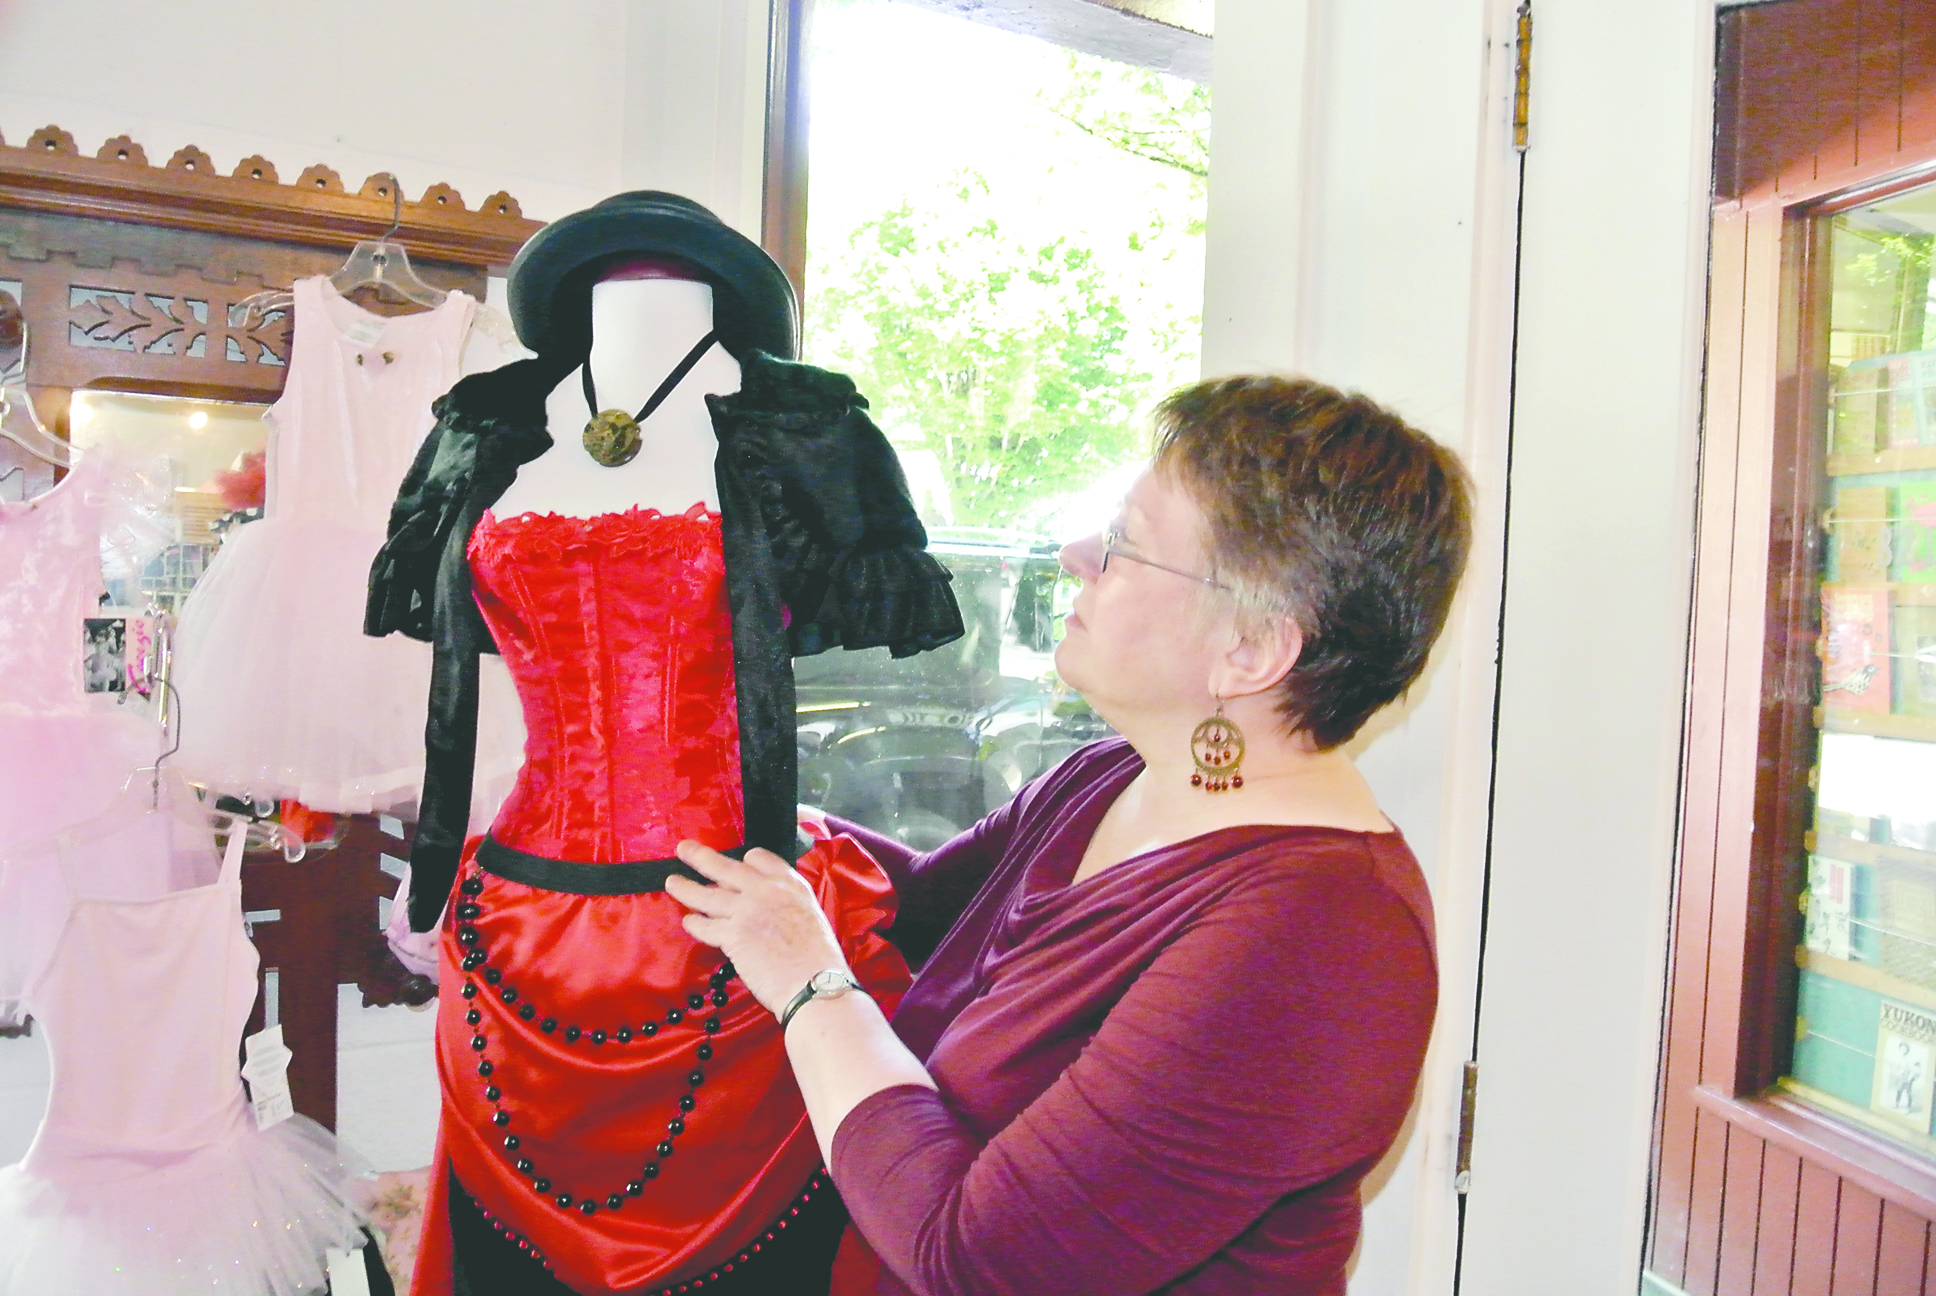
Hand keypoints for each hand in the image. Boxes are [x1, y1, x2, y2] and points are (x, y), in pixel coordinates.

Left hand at [666, 841, 850, 1018]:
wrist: (814, 982)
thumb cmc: (819, 958)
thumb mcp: (810, 914)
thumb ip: (785, 904)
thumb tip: (768, 910)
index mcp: (790, 883)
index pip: (759, 858)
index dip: (743, 860)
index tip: (735, 863)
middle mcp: (766, 890)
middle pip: (725, 867)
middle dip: (701, 856)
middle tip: (684, 849)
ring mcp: (746, 910)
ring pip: (707, 894)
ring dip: (686, 888)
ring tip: (672, 882)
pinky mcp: (732, 935)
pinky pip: (705, 925)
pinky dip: (694, 923)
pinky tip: (689, 921)